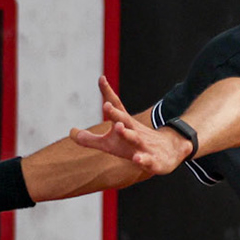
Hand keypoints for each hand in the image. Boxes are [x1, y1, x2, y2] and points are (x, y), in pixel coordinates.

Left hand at [70, 76, 190, 175]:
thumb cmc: (133, 146)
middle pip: (124, 120)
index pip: (115, 107)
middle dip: (115, 113)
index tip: (101, 78)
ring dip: (127, 133)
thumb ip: (90, 139)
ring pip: (135, 138)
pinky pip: (146, 160)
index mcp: (124, 125)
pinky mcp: (152, 160)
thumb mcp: (110, 144)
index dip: (107, 93)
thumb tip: (71, 133)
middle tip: (105, 104)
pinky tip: (136, 159)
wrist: (168, 153)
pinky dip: (142, 159)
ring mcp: (144, 145)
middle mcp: (134, 131)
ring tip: (118, 127)